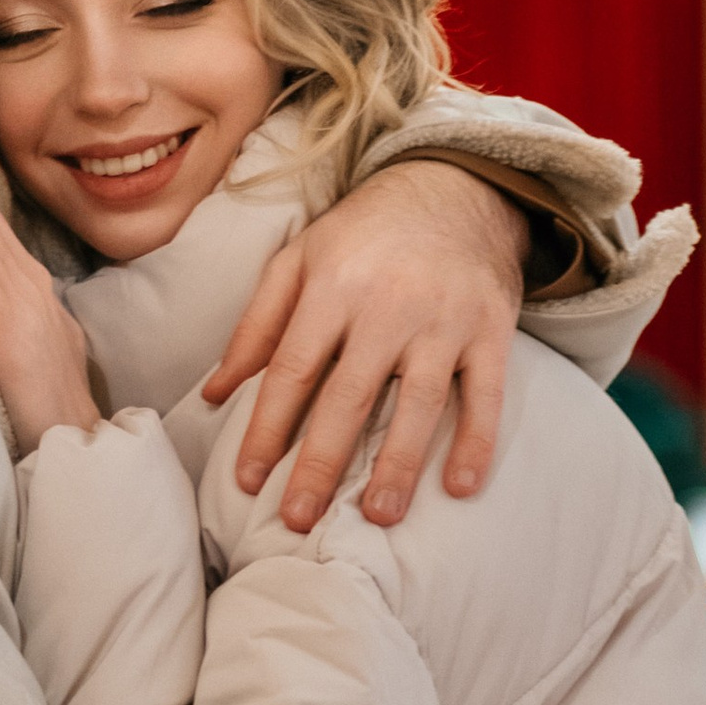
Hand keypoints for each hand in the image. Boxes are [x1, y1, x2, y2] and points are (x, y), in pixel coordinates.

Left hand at [202, 158, 525, 534]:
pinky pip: (485, 393)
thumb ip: (256, 326)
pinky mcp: (491, 328)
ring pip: (418, 403)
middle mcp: (387, 305)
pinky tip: (460, 486)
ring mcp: (443, 319)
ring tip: (379, 516)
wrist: (455, 185)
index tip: (248, 480)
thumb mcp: (298, 259)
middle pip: (349, 396)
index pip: (291, 370)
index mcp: (332, 287)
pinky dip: (476, 440)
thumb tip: (214, 393)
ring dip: (398, 464)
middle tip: (300, 519)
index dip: (267, 428)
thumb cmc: (364, 233)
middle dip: (321, 463)